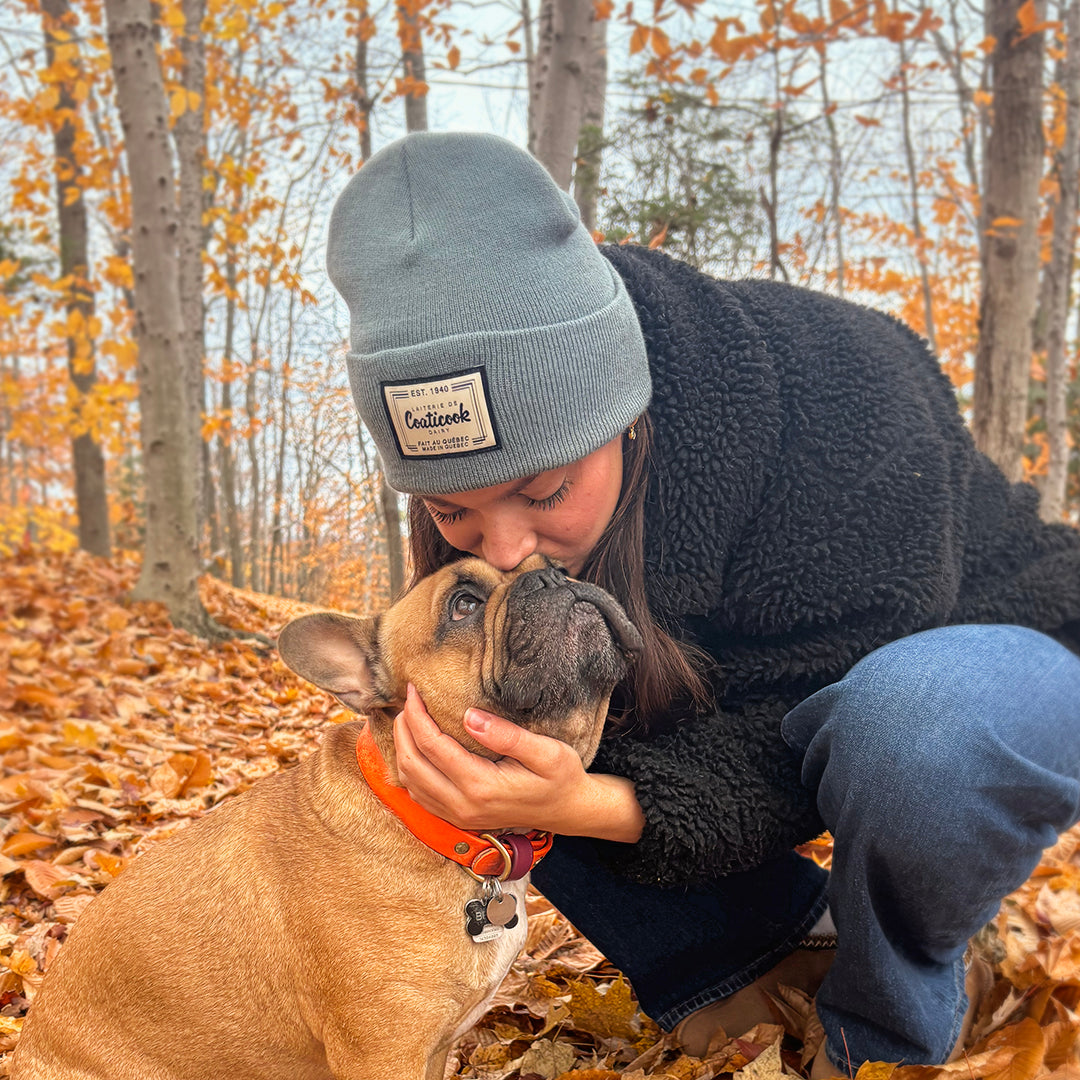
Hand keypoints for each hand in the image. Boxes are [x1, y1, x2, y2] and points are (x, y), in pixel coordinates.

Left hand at [393, 684, 644, 841]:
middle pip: (412, 764)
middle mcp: (462, 805)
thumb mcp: (547, 752)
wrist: (569, 811)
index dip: (417, 715)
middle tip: (408, 701)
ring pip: (409, 782)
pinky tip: (415, 747)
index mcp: (481, 786)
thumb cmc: (561, 777)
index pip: (432, 746)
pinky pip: (419, 795)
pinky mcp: (457, 818)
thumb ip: (507, 735)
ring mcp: (458, 816)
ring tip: (408, 719)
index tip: (414, 690)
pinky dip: (409, 768)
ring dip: (402, 748)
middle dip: (403, 729)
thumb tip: (469, 716)